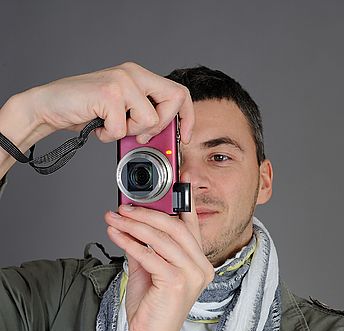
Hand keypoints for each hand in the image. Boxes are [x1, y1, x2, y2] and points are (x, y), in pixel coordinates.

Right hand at [21, 61, 193, 144]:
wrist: (50, 107)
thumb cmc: (86, 111)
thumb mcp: (124, 113)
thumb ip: (146, 117)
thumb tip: (171, 138)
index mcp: (140, 76)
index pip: (179, 93)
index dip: (188, 117)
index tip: (185, 137)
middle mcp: (133, 73)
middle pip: (174, 101)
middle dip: (161, 126)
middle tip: (138, 133)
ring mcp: (122, 81)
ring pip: (150, 119)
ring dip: (129, 132)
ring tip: (110, 125)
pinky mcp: (109, 94)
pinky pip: (124, 128)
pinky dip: (110, 135)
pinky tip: (98, 126)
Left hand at [104, 203, 213, 330]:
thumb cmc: (152, 310)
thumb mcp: (149, 271)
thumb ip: (146, 247)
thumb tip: (133, 223)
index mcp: (199, 263)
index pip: (191, 226)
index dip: (185, 200)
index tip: (177, 180)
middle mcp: (201, 268)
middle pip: (176, 227)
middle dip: (147, 214)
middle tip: (124, 208)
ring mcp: (192, 275)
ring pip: (162, 238)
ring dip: (134, 225)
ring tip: (115, 219)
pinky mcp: (177, 283)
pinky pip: (150, 255)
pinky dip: (130, 242)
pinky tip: (116, 235)